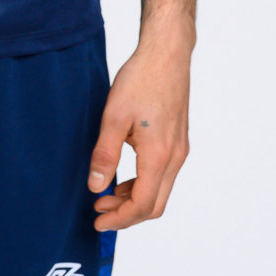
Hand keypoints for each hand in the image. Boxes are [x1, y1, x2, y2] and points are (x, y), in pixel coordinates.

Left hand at [86, 26, 191, 229]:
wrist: (167, 54)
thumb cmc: (141, 80)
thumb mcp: (114, 116)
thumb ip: (105, 154)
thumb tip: (96, 187)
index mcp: (159, 155)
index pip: (143, 205)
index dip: (120, 219)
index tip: (98, 221)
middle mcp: (175, 158)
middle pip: (155, 205)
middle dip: (127, 214)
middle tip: (99, 210)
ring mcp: (179, 150)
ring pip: (160, 190)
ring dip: (134, 199)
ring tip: (106, 193)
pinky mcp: (178, 140)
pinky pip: (163, 175)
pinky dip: (143, 183)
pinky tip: (123, 174)